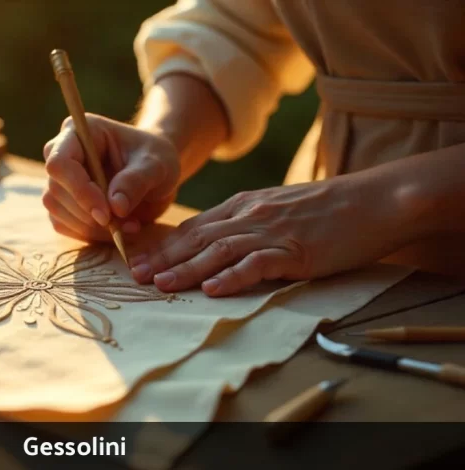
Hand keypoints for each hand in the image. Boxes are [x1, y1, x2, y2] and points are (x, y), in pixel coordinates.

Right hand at [42, 114, 179, 241]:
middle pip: (55, 190)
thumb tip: (115, 207)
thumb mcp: (156, 165)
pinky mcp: (64, 203)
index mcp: (79, 132)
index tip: (107, 214)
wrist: (155, 172)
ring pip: (56, 210)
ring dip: (90, 227)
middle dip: (88, 214)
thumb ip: (136, 181)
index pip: (60, 163)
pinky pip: (63, 225)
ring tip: (128, 225)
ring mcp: (60, 180)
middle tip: (125, 223)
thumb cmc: (155, 158)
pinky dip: (90, 234)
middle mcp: (62, 153)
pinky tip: (117, 229)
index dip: (79, 191)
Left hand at [130, 176, 413, 295]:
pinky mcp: (296, 251)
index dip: (165, 245)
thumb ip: (244, 221)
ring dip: (188, 269)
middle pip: (199, 238)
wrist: (372, 200)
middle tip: (136, 277)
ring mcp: (273, 232)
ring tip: (162, 285)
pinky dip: (233, 276)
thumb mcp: (275, 207)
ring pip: (220, 250)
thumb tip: (214, 242)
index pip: (195, 227)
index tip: (141, 261)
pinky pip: (259, 264)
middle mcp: (251, 215)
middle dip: (165, 258)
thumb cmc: (325, 208)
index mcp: (244, 205)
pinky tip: (213, 288)